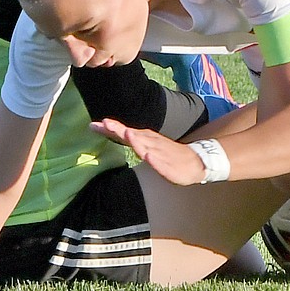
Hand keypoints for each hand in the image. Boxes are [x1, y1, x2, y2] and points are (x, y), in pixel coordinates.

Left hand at [90, 118, 206, 185]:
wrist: (195, 161)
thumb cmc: (167, 154)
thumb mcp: (147, 148)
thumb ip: (132, 141)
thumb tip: (116, 133)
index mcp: (145, 140)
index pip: (125, 132)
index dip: (110, 128)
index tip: (94, 124)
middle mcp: (151, 143)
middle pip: (133, 135)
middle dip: (119, 130)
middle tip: (105, 123)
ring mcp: (161, 153)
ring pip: (147, 147)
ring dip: (136, 141)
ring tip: (127, 134)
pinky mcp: (169, 166)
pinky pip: (161, 163)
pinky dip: (154, 159)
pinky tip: (148, 156)